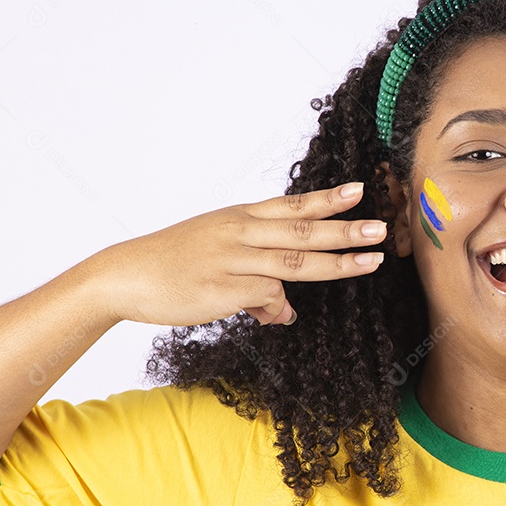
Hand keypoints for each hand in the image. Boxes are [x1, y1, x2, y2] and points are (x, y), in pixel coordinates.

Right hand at [85, 182, 386, 326]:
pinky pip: (265, 293)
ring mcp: (232, 258)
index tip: (361, 189)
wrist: (124, 276)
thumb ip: (258, 281)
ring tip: (370, 261)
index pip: (293, 205)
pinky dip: (279, 307)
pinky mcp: (222, 287)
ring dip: (337, 262)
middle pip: (303, 230)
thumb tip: (285, 310)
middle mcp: (240, 232)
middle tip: (381, 227)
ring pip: (294, 260)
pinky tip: (278, 316)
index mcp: (240, 218)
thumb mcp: (218, 255)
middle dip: (346, 228)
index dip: (327, 199)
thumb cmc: (173, 263)